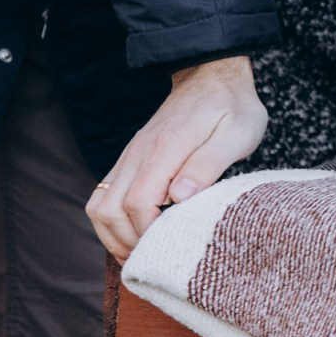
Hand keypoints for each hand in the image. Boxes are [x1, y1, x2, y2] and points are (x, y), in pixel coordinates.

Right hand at [88, 56, 268, 259]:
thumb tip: (180, 197)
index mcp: (165, 149)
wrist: (211, 75)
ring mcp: (130, 156)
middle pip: (109, 211)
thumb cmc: (231, 106)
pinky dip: (112, 220)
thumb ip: (209, 164)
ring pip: (98, 206)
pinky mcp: (130, 159)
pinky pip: (104, 195)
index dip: (149, 233)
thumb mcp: (237, 133)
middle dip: (128, 242)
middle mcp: (138, 154)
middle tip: (154, 261)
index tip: (170, 249)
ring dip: (113, 235)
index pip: (139, 203)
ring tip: (141, 253)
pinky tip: (135, 233)